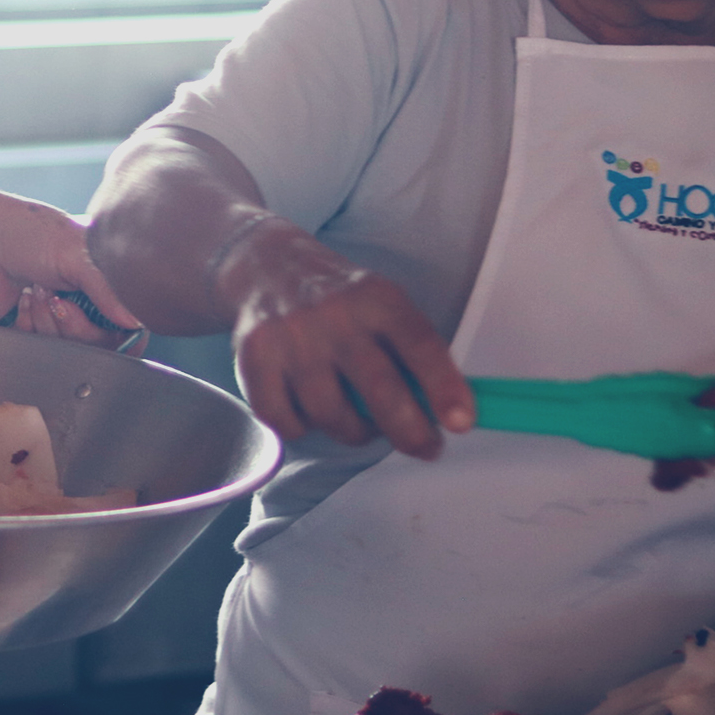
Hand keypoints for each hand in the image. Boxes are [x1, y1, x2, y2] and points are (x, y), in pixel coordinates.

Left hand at [0, 199, 143, 348]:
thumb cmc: (30, 233)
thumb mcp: (77, 254)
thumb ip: (109, 290)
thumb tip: (135, 322)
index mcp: (108, 277)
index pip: (131, 323)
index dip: (118, 332)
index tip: (98, 320)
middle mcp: (89, 300)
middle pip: (101, 344)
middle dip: (75, 325)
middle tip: (57, 300)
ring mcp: (63, 316)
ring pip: (69, 349)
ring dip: (48, 322)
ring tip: (35, 292)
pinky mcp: (36, 328)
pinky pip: (41, 347)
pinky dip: (29, 325)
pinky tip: (22, 300)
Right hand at [223, 220, 472, 458]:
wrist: (264, 267)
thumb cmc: (340, 299)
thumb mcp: (382, 303)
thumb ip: (412, 351)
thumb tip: (449, 415)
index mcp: (376, 299)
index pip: (419, 344)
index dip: (444, 387)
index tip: (462, 423)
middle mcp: (332, 315)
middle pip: (379, 390)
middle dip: (409, 432)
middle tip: (425, 446)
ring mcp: (289, 337)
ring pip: (332, 416)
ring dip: (353, 430)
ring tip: (357, 418)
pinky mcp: (253, 358)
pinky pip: (286, 422)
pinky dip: (302, 428)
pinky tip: (309, 407)